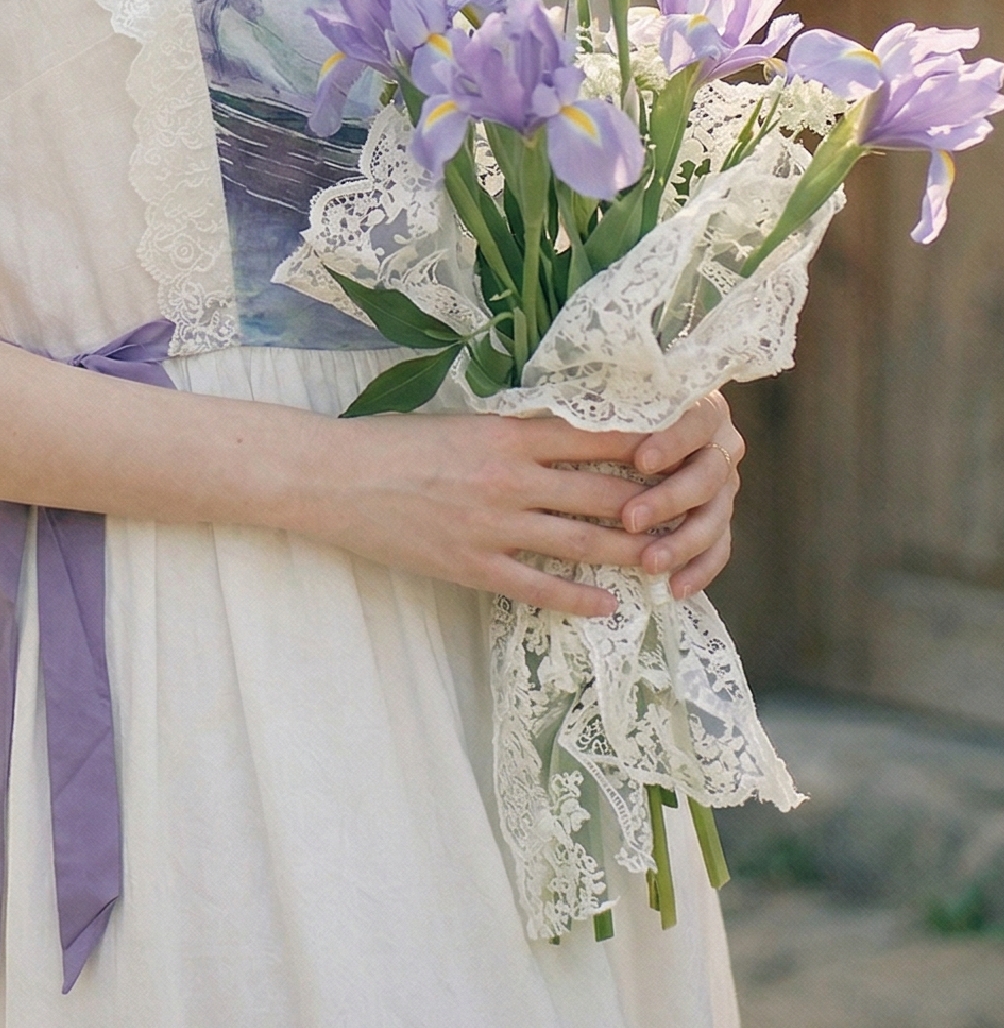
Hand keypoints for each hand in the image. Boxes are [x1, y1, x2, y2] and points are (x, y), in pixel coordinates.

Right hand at [326, 411, 673, 620]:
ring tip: (667, 562)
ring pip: (582, 541)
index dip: (645, 446)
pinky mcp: (472, 564)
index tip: (681, 451)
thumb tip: (563, 432)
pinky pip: (537, 586)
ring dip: (630, 553)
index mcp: (508, 433)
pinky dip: (577, 598)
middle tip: (692, 514)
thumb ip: (512, 430)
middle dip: (654, 505)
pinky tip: (606, 606)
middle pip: (604, 492)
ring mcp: (493, 525)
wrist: (334, 476)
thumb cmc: (392, 441)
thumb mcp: (460, 421)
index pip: (595, 437)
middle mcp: (511, 477)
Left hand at [619, 392, 743, 600]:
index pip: (696, 422)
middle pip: (708, 475)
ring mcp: (725, 485)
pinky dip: (699, 570)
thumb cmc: (616, 412)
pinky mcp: (719, 518)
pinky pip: (719, 549)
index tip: (641, 460)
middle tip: (630, 520)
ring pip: (715, 517)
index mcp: (702, 407)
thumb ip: (612, 405)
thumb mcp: (614, 400)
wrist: (635, 437)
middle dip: (669, 499)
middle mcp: (721, 445)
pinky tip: (674, 588)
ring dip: (683, 543)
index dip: (673, 442)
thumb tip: (579, 412)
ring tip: (649, 563)